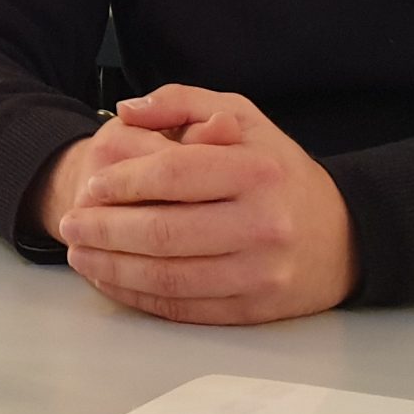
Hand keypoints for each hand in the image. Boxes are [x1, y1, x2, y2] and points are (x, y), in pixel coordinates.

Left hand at [53, 86, 355, 325]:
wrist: (343, 237)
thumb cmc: (280, 172)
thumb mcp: (243, 118)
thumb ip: (182, 103)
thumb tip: (127, 109)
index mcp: (258, 170)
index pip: (173, 174)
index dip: (122, 183)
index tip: (90, 187)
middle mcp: (263, 223)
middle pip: (164, 231)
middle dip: (104, 230)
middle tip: (70, 225)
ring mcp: (260, 272)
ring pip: (167, 277)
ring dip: (112, 268)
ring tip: (80, 254)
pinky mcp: (253, 310)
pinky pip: (183, 307)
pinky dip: (138, 296)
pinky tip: (112, 280)